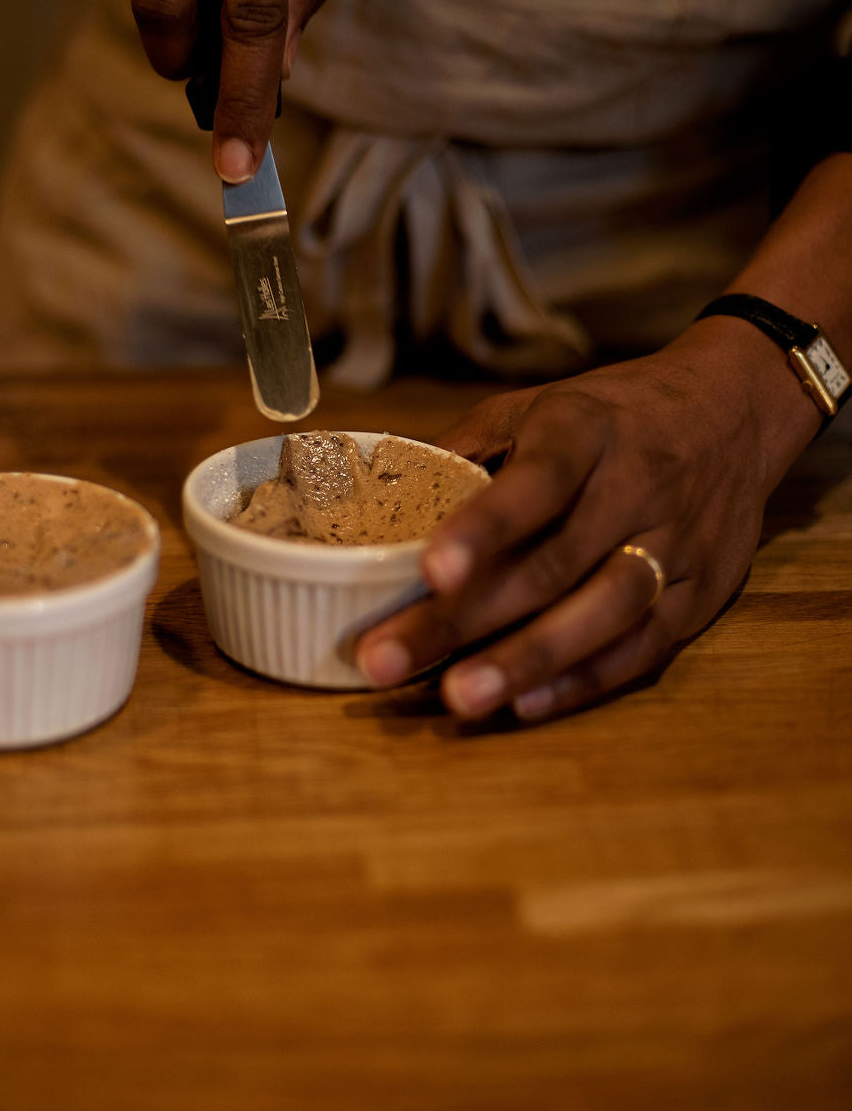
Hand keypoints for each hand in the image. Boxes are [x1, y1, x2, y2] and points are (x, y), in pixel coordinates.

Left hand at [355, 322, 819, 721]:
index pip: (537, 481)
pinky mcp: (701, 594)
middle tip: (387, 661)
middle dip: (466, 619)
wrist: (734, 412)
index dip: (484, 528)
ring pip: (603, 612)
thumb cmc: (610, 417)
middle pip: (553, 563)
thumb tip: (377, 500)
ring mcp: (675, 544)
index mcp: (585, 431)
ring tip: (460, 698)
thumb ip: (465, 453)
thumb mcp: (536, 406)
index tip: (430, 571)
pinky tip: (527, 704)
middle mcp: (636, 487)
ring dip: (528, 660)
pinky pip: (642, 647)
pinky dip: (584, 680)